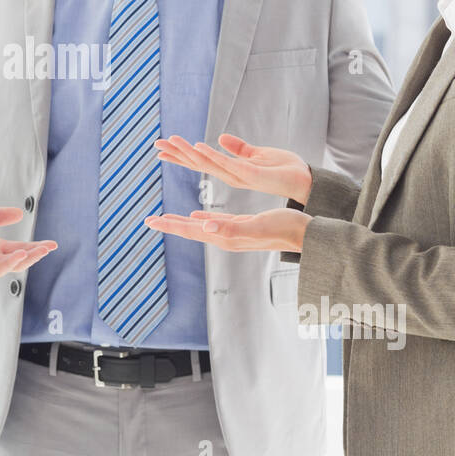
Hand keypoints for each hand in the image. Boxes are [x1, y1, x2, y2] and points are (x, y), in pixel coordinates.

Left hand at [144, 207, 311, 252]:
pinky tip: (196, 217)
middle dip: (169, 224)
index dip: (170, 225)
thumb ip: (232, 228)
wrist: (306, 233)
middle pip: (191, 230)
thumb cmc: (285, 228)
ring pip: (200, 227)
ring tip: (165, 219)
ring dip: (182, 222)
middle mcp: (226, 237)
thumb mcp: (258, 226)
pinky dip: (201, 219)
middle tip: (148, 220)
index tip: (149, 221)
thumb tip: (206, 227)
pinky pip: (214, 224)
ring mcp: (233, 234)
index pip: (191, 231)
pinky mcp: (241, 227)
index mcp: (226, 237)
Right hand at [155, 133, 311, 202]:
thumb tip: (221, 138)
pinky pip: (228, 164)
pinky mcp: (251, 174)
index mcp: (233, 171)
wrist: (308, 182)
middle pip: (199, 164)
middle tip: (156, 146)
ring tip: (170, 142)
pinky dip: (212, 155)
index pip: (201, 163)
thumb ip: (240, 148)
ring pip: (208, 163)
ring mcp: (240, 176)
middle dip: (177, 155)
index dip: (181, 156)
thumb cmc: (287, 170)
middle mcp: (232, 176)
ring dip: (188, 153)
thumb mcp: (260, 154)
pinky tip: (198, 147)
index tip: (162, 149)